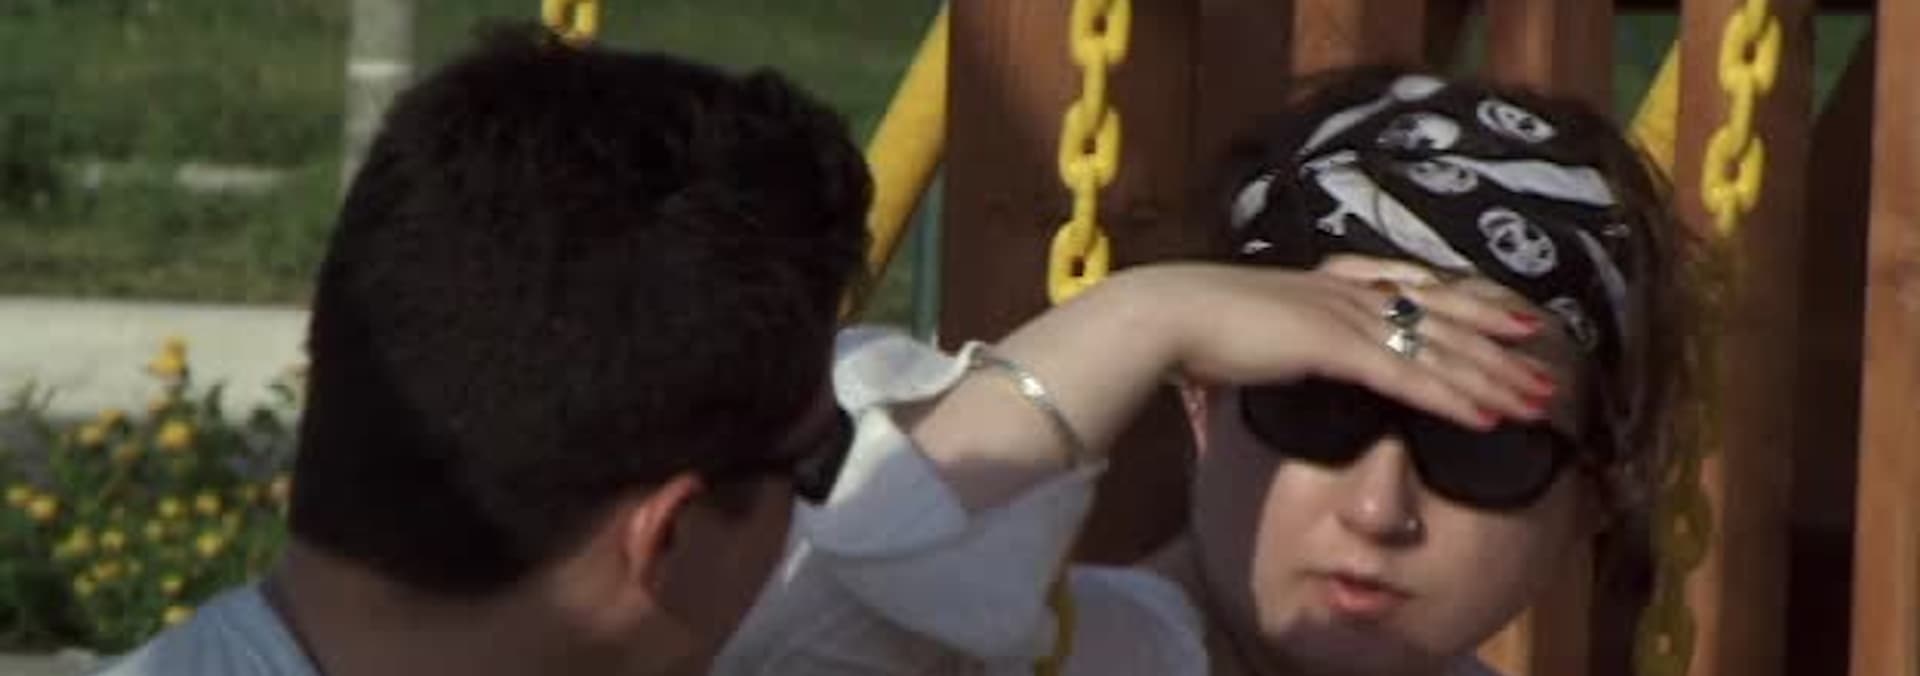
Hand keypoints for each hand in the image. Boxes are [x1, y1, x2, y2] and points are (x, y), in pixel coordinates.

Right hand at [1111, 261, 1554, 429]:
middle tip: (1551, 373)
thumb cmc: (1202, 327)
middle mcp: (1353, 293)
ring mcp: (1347, 317)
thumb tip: (1301, 356)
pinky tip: (1488, 417)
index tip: (1520, 322)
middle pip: (1447, 320)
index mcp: (1338, 283)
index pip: (1424, 291)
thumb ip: (1295, 339)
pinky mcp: (1336, 347)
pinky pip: (1408, 378)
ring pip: (1439, 352)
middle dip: (1503, 350)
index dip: (1478, 307)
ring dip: (1494, 380)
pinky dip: (1453, 398)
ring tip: (1539, 401)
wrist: (1169, 315)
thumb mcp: (1265, 330)